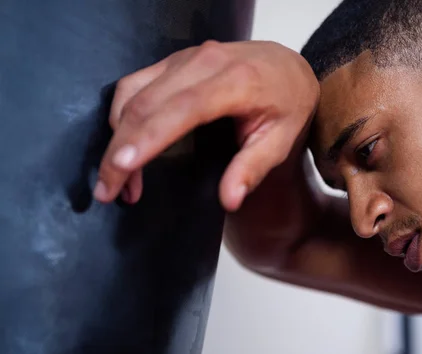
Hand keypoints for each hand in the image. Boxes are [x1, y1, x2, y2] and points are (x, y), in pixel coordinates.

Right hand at [93, 40, 318, 210]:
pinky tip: (124, 145)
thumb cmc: (286, 103)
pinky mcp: (173, 60)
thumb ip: (253, 169)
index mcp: (236, 82)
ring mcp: (184, 58)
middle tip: (107, 190)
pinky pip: (134, 83)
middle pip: (146, 103)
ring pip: (132, 92)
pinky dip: (121, 115)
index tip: (121, 168)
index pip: (182, 109)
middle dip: (119, 149)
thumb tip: (229, 200)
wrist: (286, 65)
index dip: (147, 138)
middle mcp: (204, 63)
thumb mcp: (280, 140)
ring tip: (118, 178)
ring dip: (116, 136)